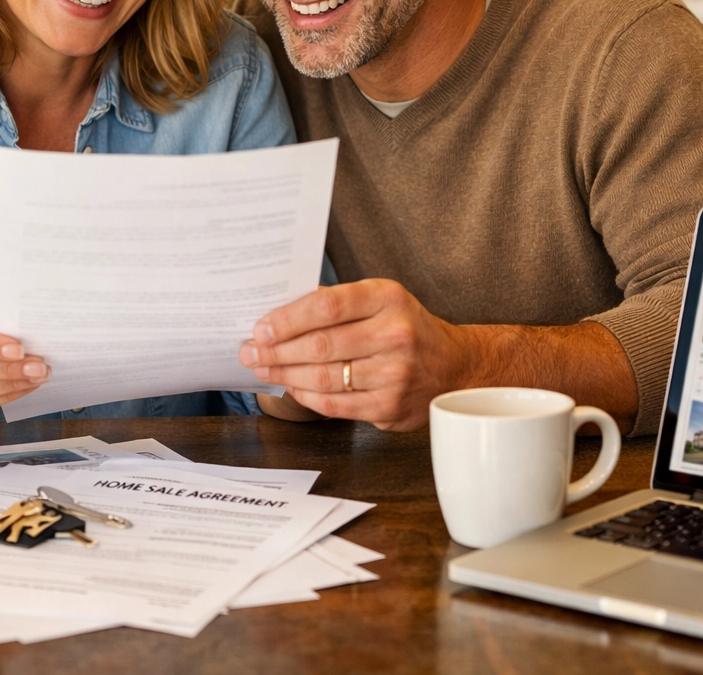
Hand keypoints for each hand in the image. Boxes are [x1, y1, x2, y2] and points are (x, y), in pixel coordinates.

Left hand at [239, 279, 477, 430]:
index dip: (287, 319)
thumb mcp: (380, 300)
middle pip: (321, 345)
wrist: (453, 365)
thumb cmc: (405, 327)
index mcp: (387, 298)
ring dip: (286, 375)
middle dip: (276, 351)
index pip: (326, 306)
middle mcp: (395, 334)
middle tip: (249, 353)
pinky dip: (307, 396)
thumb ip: (336, 303)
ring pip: (324, 377)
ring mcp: (395, 373)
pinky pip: (336, 405)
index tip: (260, 328)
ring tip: (263, 369)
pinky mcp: (391, 405)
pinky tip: (292, 387)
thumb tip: (278, 315)